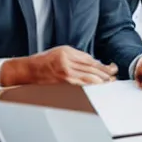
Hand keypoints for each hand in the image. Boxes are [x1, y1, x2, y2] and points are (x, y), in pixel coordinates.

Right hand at [0, 46, 117, 85]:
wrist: (26, 71)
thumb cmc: (42, 62)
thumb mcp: (60, 52)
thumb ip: (77, 57)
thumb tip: (94, 64)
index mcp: (67, 52)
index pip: (90, 60)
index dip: (102, 65)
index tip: (111, 69)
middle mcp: (66, 62)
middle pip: (91, 68)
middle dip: (105, 73)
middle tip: (114, 77)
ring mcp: (64, 74)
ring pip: (88, 77)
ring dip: (101, 81)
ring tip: (109, 83)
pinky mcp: (61, 84)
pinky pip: (80, 85)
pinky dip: (90, 87)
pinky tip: (97, 88)